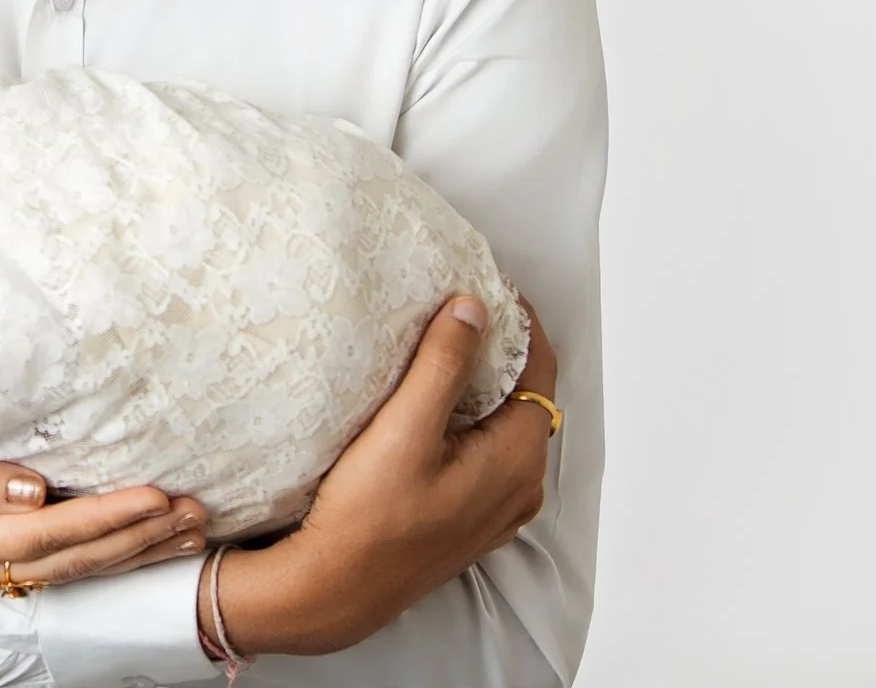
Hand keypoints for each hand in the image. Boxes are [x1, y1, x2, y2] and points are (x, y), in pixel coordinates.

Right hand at [0, 414, 208, 590]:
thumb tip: (35, 488)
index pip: (52, 534)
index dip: (108, 518)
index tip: (158, 495)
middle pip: (72, 559)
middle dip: (137, 540)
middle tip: (197, 516)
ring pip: (67, 562)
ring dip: (127, 548)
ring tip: (183, 530)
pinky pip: (48, 553)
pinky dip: (96, 545)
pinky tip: (124, 533)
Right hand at [211, 293, 558, 655]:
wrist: (336, 589)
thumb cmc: (368, 517)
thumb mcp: (403, 427)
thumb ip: (444, 363)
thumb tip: (473, 308)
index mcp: (517, 458)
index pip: (539, 369)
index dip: (519, 321)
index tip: (487, 285)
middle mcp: (521, 485)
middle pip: (526, 397)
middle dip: (501, 350)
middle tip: (460, 309)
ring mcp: (498, 508)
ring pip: (506, 427)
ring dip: (485, 387)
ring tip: (444, 351)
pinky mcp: (471, 521)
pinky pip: (489, 455)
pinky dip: (474, 422)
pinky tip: (435, 413)